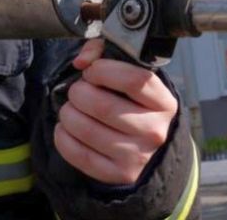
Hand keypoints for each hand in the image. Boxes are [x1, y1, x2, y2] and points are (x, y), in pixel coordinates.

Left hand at [54, 38, 177, 184]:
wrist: (151, 148)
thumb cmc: (135, 103)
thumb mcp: (131, 73)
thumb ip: (105, 53)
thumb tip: (81, 61)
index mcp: (163, 102)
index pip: (133, 80)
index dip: (103, 70)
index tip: (92, 71)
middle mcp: (154, 131)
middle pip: (103, 105)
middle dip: (78, 92)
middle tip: (78, 91)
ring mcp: (137, 156)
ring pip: (86, 129)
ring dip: (68, 113)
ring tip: (71, 108)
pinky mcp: (118, 174)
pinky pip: (79, 154)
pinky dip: (63, 137)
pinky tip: (66, 128)